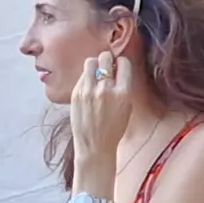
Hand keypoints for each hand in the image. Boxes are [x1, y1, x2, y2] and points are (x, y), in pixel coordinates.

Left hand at [68, 49, 139, 178]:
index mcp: (123, 93)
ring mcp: (88, 90)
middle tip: (107, 67)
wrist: (95, 145)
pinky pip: (82, 76)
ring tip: (96, 75)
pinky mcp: (76, 93)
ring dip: (95, 65)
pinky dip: (86, 78)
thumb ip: (123, 87)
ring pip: (90, 61)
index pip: (124, 63)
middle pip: (105, 57)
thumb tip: (118, 70)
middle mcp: (105, 89)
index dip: (122, 63)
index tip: (119, 67)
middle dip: (107, 60)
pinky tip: (89, 88)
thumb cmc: (114, 129)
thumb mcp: (127, 107)